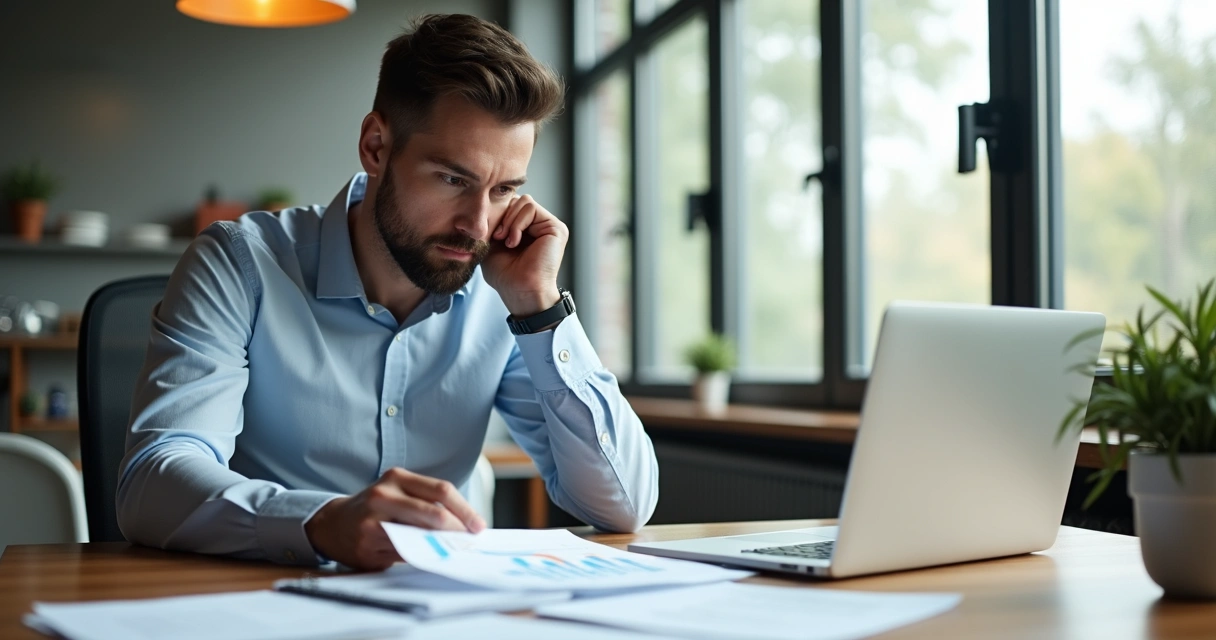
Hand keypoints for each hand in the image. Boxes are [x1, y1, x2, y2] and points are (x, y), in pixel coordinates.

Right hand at [304, 467, 485, 570]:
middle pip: (433, 513)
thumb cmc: (376, 508)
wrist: (333, 524)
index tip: (479, 525)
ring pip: (419, 536)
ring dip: (441, 545)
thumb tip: (463, 525)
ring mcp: (373, 521)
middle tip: (471, 540)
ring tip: (455, 549)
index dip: (465, 509)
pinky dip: (421, 556)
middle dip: (458, 529)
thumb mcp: (397, 493)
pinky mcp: (367, 545)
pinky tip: (430, 557)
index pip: (441, 490)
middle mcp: (383, 495)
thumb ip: (425, 503)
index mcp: (397, 477)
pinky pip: (404, 553)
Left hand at [481, 194, 567, 316]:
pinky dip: (517, 223)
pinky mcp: (555, 228)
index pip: (510, 204)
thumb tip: (492, 202)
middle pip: (517, 200)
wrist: (518, 290)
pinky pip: (531, 208)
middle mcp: (540, 225)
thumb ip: (495, 222)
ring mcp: (548, 226)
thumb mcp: (492, 243)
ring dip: (509, 220)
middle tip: (498, 237)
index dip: (498, 214)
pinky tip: (515, 241)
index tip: (491, 235)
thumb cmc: (505, 274)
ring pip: (524, 201)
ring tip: (508, 241)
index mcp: (526, 228)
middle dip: (503, 216)